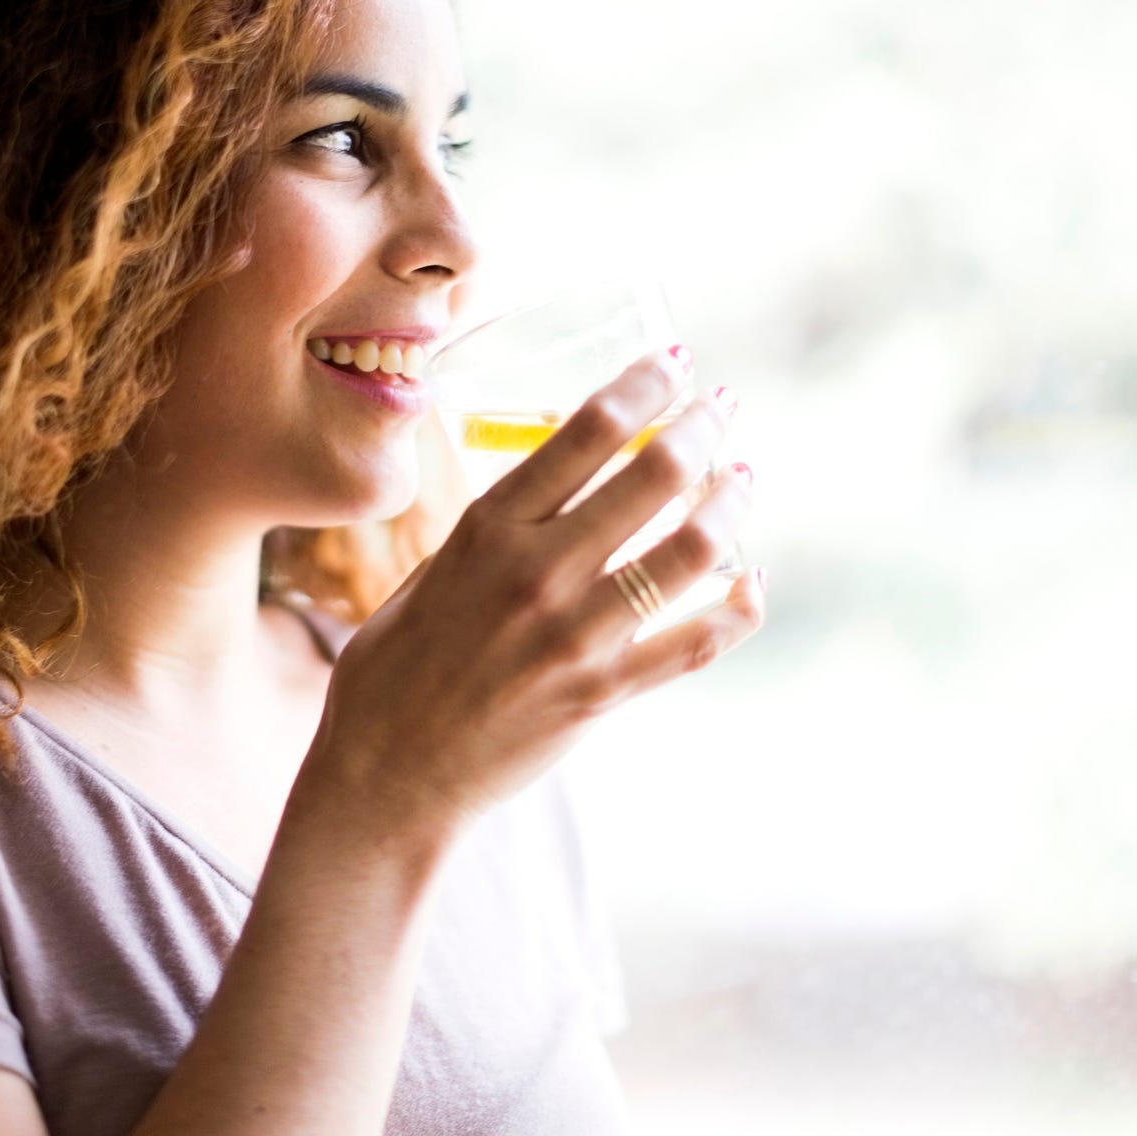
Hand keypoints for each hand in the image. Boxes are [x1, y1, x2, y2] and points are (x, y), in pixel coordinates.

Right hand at [294, 346, 763, 848]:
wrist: (385, 774)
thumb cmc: (394, 671)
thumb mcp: (431, 574)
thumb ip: (493, 533)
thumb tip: (551, 489)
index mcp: (486, 530)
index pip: (585, 432)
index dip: (644, 384)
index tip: (674, 361)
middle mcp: (535, 572)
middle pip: (653, 476)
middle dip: (703, 427)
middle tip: (722, 407)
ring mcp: (574, 635)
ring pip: (691, 551)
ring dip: (730, 504)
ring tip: (742, 480)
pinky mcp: (601, 693)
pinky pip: (696, 641)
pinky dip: (738, 606)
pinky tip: (751, 581)